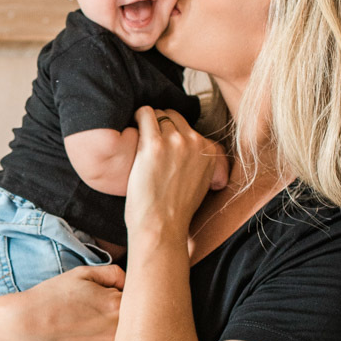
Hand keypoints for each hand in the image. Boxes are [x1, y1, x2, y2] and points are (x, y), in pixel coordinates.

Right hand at [18, 263, 124, 340]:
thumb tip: (129, 282)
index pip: (137, 301)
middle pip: (131, 324)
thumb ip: (114, 274)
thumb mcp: (82, 274)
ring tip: (82, 325)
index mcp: (117, 305)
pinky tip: (77, 339)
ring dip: (107, 334)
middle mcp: (117, 332)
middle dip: (117, 317)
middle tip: (93, 312)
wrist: (24, 326)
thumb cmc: (51, 297)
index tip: (107, 297)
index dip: (122, 297)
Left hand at [126, 107, 230, 240]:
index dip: (173, 133)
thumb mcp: (200, 184)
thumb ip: (199, 163)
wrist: (161, 226)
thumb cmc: (174, 211)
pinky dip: (137, 118)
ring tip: (138, 136)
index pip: (189, 127)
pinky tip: (130, 127)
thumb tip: (189, 151)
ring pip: (159, 114)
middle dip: (161, 125)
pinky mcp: (154, 145)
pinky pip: (145, 114)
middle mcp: (195, 143)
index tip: (163, 141)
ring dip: (147, 123)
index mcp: (209, 152)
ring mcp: (175, 142)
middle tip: (148, 138)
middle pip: (174, 117)